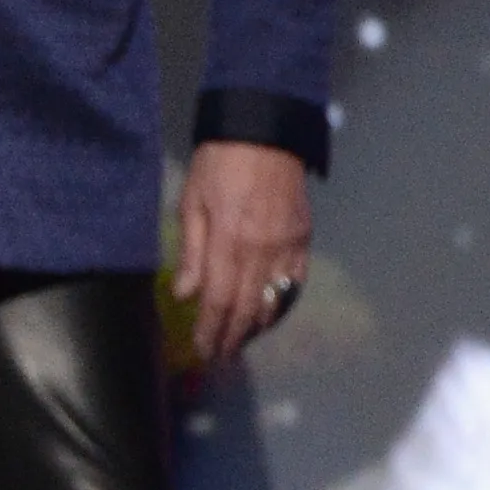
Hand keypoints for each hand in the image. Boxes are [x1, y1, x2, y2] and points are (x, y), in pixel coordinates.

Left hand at [173, 141, 313, 368]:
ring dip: (256, 327)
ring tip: (239, 342)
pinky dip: (281, 306)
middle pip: (247, 308)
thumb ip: (191, 251)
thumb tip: (185, 294)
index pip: (219, 299)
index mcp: (228, 240)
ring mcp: (287, 246)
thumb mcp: (192, 201)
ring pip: (274, 301)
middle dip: (232, 337)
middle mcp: (261, 250)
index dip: (211, 329)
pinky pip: (295, 284)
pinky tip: (268, 316)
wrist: (265, 132)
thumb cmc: (219, 163)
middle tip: (219, 357)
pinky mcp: (304, 240)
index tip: (203, 349)